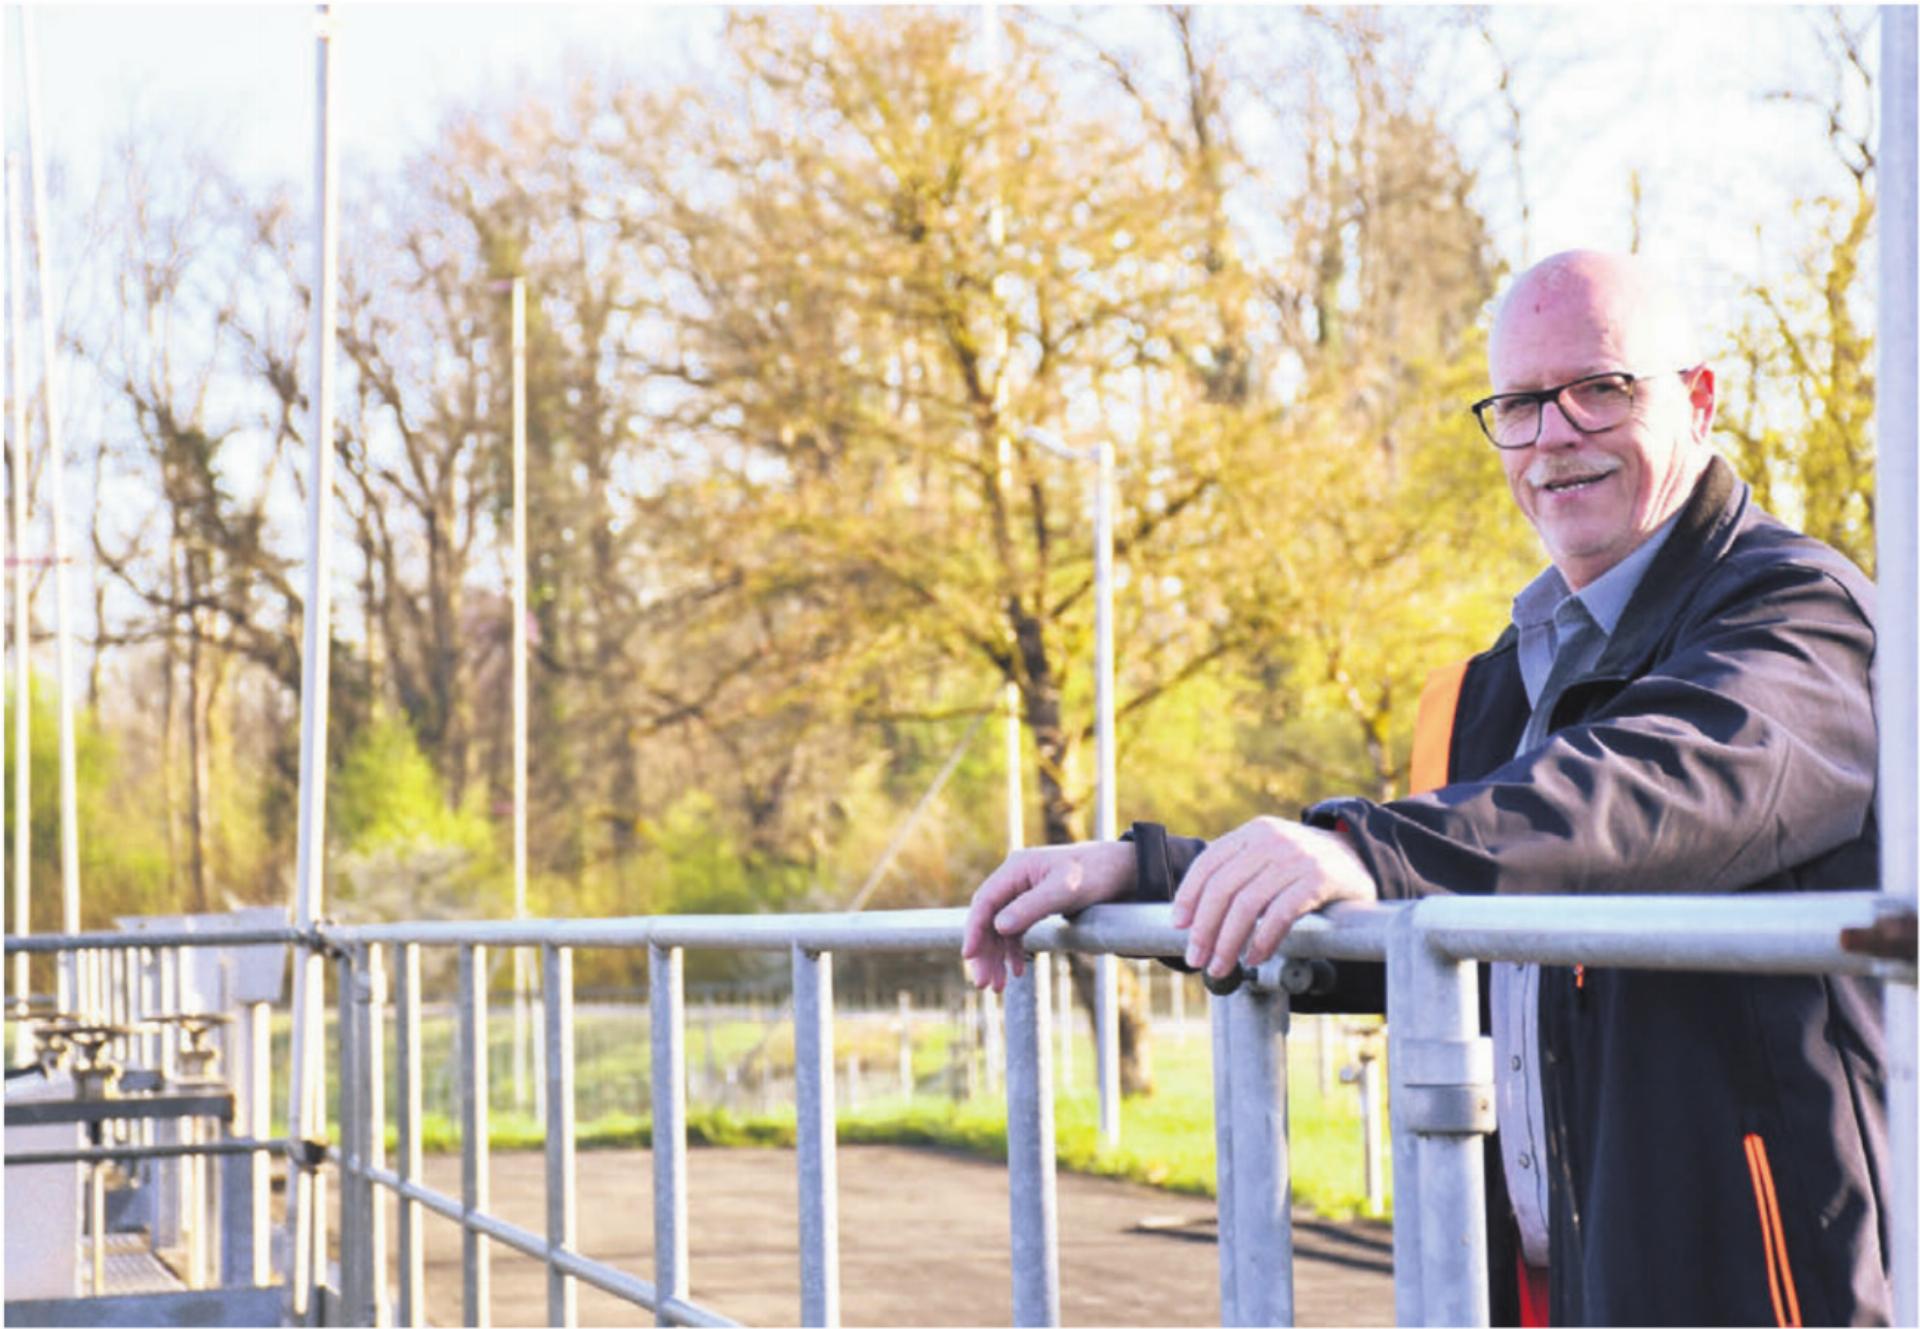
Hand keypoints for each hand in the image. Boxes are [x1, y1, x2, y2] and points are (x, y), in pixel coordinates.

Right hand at [961, 841, 1134, 992]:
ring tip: (997, 987)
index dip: (974, 929)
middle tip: (983, 984)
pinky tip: (1017, 971)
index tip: (969, 957)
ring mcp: (1023, 892)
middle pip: (989, 918)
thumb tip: (999, 927)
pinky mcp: (1034, 904)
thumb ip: (1031, 907)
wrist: (1120, 870)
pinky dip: (1013, 952)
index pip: (985, 901)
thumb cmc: (1094, 874)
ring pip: (1000, 929)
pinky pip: (1015, 930)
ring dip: (996, 957)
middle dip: (984, 952)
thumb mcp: (1064, 891)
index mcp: (1016, 868)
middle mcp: (1014, 879)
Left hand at [1171, 817, 1376, 978]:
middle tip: (1196, 958)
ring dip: (1228, 942)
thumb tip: (1194, 922)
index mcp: (1253, 832)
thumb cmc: (1304, 869)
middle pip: (1223, 887)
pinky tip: (1255, 958)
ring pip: (1248, 904)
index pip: (1208, 863)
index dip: (1188, 896)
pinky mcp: (1319, 878)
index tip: (1178, 926)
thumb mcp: (1270, 858)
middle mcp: (1271, 840)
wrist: (1361, 859)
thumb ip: (1239, 876)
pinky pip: (1281, 914)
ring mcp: (1296, 857)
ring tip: (1221, 967)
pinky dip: (1263, 940)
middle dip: (1204, 928)